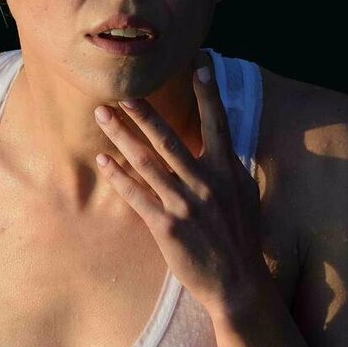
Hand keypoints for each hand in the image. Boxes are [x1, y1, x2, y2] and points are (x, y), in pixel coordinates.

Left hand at [93, 54, 265, 319]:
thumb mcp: (245, 194)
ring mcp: (186, 204)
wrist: (238, 283)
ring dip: (121, 135)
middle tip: (121, 87)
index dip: (209, 93)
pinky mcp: (167, 227)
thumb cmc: (241, 236)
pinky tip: (103, 161)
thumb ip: (229, 165)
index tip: (198, 63)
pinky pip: (137, 196)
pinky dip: (119, 176)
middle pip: (168, 138)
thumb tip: (222, 138)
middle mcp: (207, 183)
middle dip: (143, 110)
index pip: (218, 123)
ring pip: (146, 161)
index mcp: (229, 171)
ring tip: (102, 114)